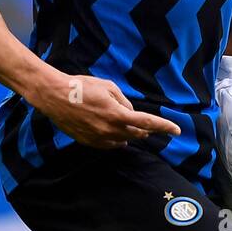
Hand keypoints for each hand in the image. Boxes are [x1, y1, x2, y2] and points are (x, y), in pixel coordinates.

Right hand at [29, 73, 181, 148]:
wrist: (54, 96)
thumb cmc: (82, 86)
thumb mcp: (109, 87)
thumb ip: (124, 102)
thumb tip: (131, 113)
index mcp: (118, 115)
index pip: (148, 123)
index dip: (165, 127)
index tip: (177, 131)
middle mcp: (109, 130)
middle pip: (136, 134)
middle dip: (145, 130)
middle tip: (148, 125)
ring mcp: (98, 138)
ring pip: (123, 141)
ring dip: (129, 134)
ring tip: (128, 125)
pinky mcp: (87, 142)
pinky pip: (108, 144)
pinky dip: (115, 139)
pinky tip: (113, 132)